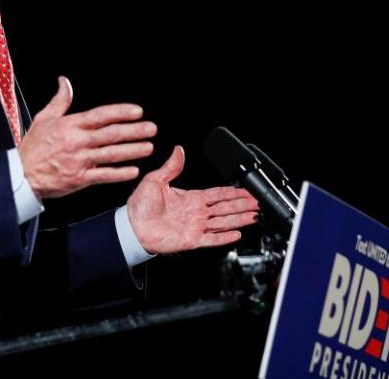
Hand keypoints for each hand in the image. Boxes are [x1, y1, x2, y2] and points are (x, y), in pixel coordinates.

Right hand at [18, 76, 155, 198]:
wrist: (21, 174)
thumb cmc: (33, 146)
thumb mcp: (43, 118)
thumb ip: (60, 100)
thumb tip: (64, 81)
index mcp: (70, 125)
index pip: (100, 115)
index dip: (120, 112)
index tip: (137, 111)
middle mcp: (77, 141)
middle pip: (111, 134)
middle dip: (134, 130)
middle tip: (151, 128)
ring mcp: (79, 160)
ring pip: (111, 154)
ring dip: (132, 150)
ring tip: (148, 147)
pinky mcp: (79, 178)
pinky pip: (103, 175)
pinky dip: (119, 173)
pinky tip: (133, 170)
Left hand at [126, 145, 258, 254]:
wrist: (132, 226)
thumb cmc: (139, 205)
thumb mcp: (155, 180)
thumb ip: (171, 166)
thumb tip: (178, 150)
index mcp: (189, 198)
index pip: (217, 194)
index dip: (232, 192)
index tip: (246, 191)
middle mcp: (195, 212)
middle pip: (225, 208)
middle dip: (242, 205)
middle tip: (257, 203)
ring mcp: (195, 226)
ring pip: (223, 222)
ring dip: (239, 219)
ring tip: (253, 216)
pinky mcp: (191, 239)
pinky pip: (212, 238)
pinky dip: (225, 237)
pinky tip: (237, 234)